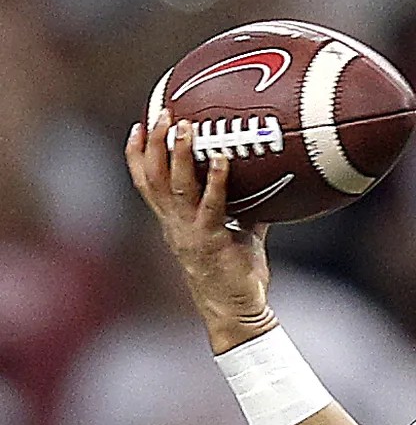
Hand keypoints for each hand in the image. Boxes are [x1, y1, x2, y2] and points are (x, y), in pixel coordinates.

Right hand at [124, 115, 271, 352]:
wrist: (237, 312)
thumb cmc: (237, 275)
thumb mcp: (239, 235)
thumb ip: (244, 210)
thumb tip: (269, 185)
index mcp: (173, 222)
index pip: (146, 182)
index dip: (138, 154)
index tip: (139, 124)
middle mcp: (174, 224)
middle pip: (153, 177)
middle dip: (153, 143)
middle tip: (161, 113)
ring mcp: (189, 233)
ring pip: (175, 186)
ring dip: (177, 154)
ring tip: (184, 126)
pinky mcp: (210, 241)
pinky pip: (210, 205)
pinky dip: (215, 180)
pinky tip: (221, 159)